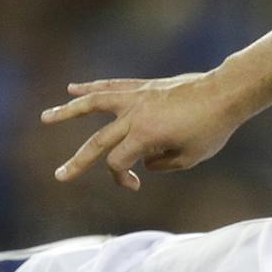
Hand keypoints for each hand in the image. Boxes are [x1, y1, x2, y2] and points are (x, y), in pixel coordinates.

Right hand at [41, 70, 243, 191]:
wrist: (225, 94)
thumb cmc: (212, 128)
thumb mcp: (191, 158)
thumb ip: (163, 164)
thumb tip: (145, 161)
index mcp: (144, 136)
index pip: (117, 162)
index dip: (121, 178)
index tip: (136, 184)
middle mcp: (133, 115)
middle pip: (97, 142)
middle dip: (77, 162)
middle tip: (59, 176)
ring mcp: (136, 98)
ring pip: (93, 103)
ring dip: (68, 111)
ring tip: (46, 117)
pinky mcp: (143, 87)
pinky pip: (112, 86)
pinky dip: (92, 88)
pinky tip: (73, 88)